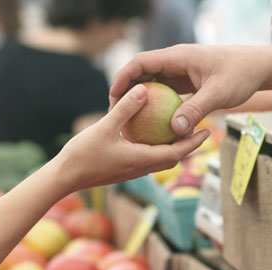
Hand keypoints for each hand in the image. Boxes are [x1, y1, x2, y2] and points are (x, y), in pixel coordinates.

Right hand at [53, 83, 209, 193]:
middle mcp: (140, 168)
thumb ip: (125, 109)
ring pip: (160, 159)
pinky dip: (155, 148)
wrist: (64, 178)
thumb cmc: (83, 154)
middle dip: (188, 145)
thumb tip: (143, 90)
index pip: (176, 153)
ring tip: (179, 130)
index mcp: (141, 160)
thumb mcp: (105, 127)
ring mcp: (131, 171)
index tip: (207, 131)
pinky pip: (146, 158)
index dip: (193, 143)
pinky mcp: (123, 170)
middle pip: (172, 158)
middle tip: (200, 129)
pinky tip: (150, 134)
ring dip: (173, 148)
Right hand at [109, 45, 270, 135]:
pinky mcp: (188, 83)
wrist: (259, 68)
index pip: (141, 62)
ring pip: (154, 84)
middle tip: (116, 114)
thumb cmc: (241, 75)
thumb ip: (196, 110)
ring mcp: (182, 72)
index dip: (123, 78)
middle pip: (142, 74)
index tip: (113, 97)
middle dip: (127, 92)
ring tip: (130, 122)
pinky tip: (154, 126)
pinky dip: (158, 107)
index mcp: (178, 57)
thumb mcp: (219, 94)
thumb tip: (175, 130)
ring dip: (142, 101)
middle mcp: (176, 62)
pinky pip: (167, 94)